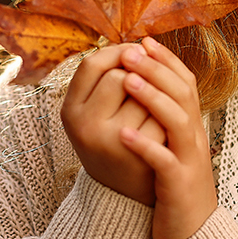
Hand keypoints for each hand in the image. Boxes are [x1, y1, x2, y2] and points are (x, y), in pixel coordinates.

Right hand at [61, 44, 167, 205]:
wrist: (122, 194)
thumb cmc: (111, 143)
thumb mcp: (93, 113)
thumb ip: (106, 80)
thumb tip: (140, 44)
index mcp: (70, 111)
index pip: (93, 64)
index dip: (116, 53)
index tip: (133, 54)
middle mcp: (85, 126)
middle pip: (120, 75)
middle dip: (137, 74)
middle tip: (143, 85)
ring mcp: (111, 141)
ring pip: (144, 93)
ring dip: (155, 93)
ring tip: (152, 107)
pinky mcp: (138, 153)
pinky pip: (160, 115)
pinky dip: (167, 114)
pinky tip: (166, 123)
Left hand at [117, 37, 217, 238]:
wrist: (196, 234)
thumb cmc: (176, 189)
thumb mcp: (174, 149)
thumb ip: (164, 121)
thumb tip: (140, 88)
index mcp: (191, 128)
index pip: (185, 84)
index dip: (167, 60)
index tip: (144, 41)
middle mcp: (194, 139)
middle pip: (183, 94)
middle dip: (156, 69)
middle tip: (131, 50)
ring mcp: (189, 161)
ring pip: (178, 122)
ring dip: (153, 98)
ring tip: (127, 80)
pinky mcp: (179, 185)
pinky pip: (165, 161)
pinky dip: (146, 145)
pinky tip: (124, 134)